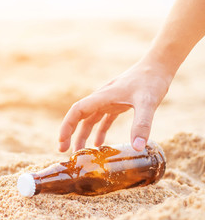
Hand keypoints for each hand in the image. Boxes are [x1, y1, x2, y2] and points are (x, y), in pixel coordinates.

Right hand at [58, 60, 173, 151]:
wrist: (158, 66)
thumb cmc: (151, 80)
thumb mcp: (147, 102)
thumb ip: (142, 124)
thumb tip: (137, 148)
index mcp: (102, 97)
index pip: (77, 111)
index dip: (67, 126)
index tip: (61, 142)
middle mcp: (101, 99)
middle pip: (79, 117)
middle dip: (70, 133)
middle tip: (63, 151)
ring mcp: (109, 102)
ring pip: (90, 120)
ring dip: (83, 135)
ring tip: (80, 153)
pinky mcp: (117, 104)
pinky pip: (103, 120)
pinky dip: (99, 132)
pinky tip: (100, 144)